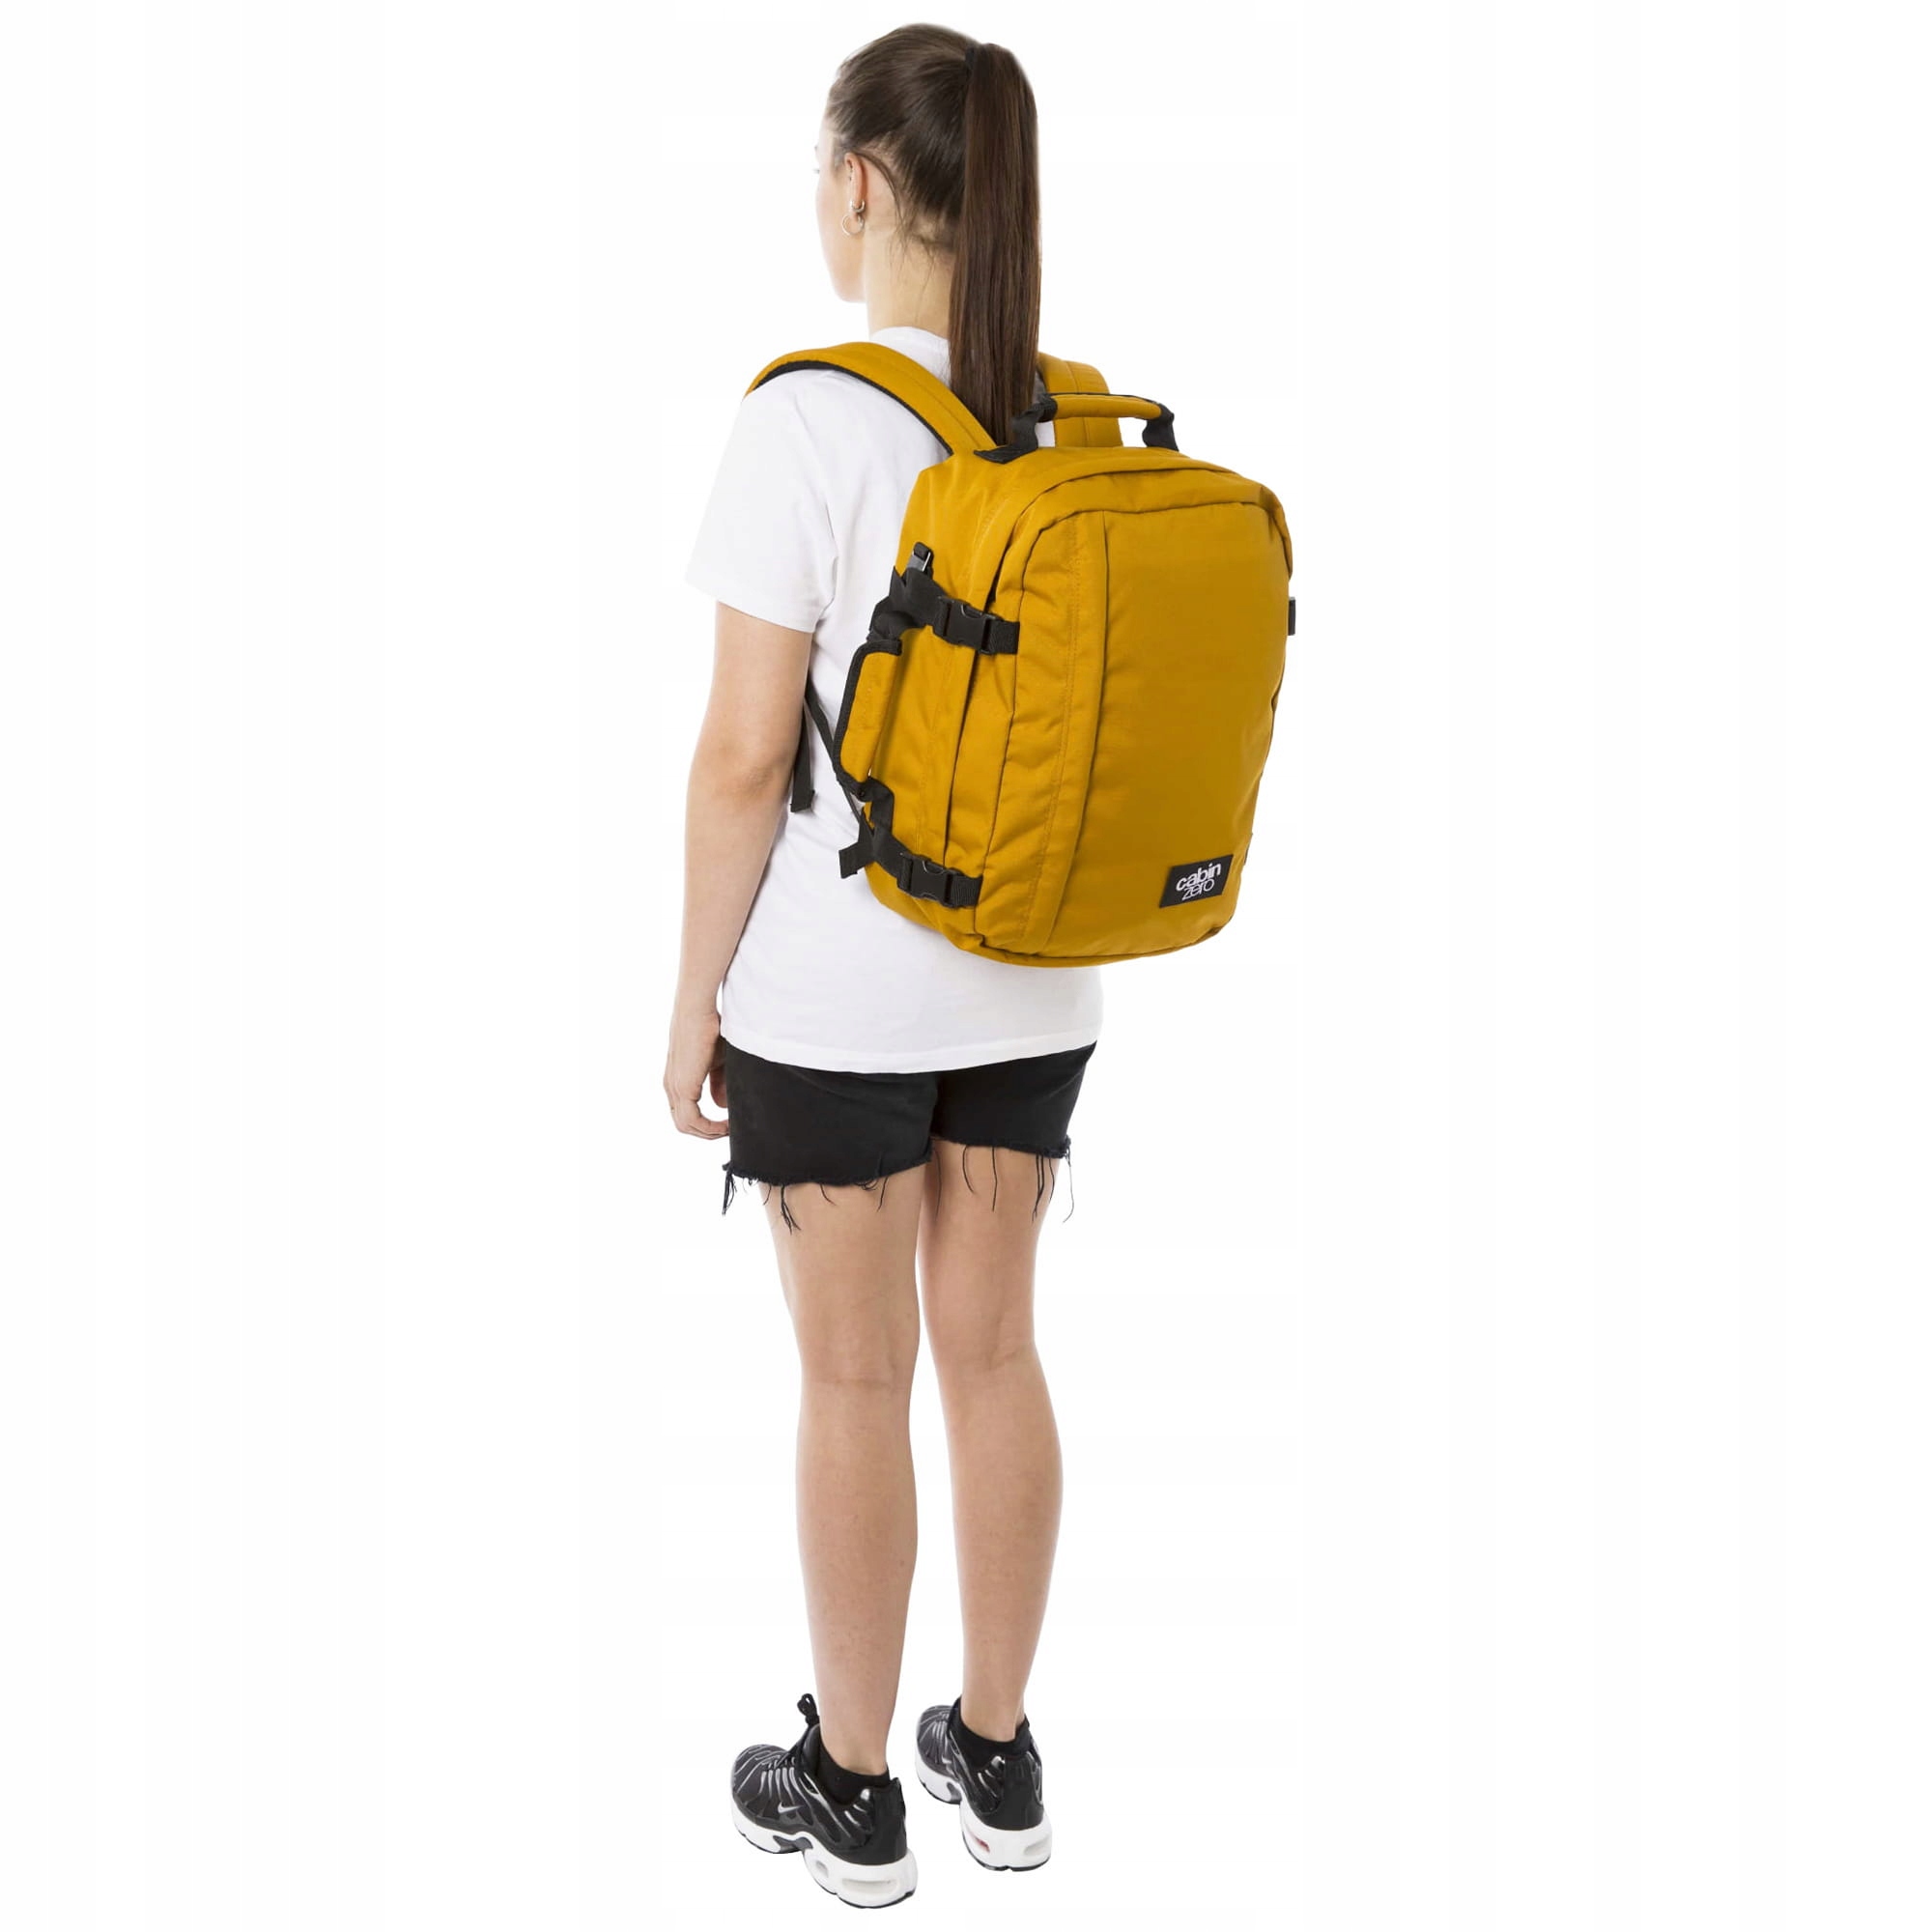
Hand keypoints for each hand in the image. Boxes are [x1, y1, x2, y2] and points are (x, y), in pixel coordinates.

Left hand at [665, 1003, 728, 1138]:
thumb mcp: (718, 1062)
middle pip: (684, 1125)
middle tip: (730, 1129)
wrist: (698, 1010)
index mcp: (676, 1081)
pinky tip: (727, 1123)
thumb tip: (721, 1107)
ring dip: (710, 1132)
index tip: (728, 1122)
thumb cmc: (710, 1029)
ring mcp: (674, 1088)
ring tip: (730, 1128)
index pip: (685, 1114)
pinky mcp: (682, 1087)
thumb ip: (719, 1084)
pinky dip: (710, 1127)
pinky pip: (692, 1120)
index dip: (706, 1124)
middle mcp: (671, 1087)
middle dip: (708, 1133)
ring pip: (686, 1126)